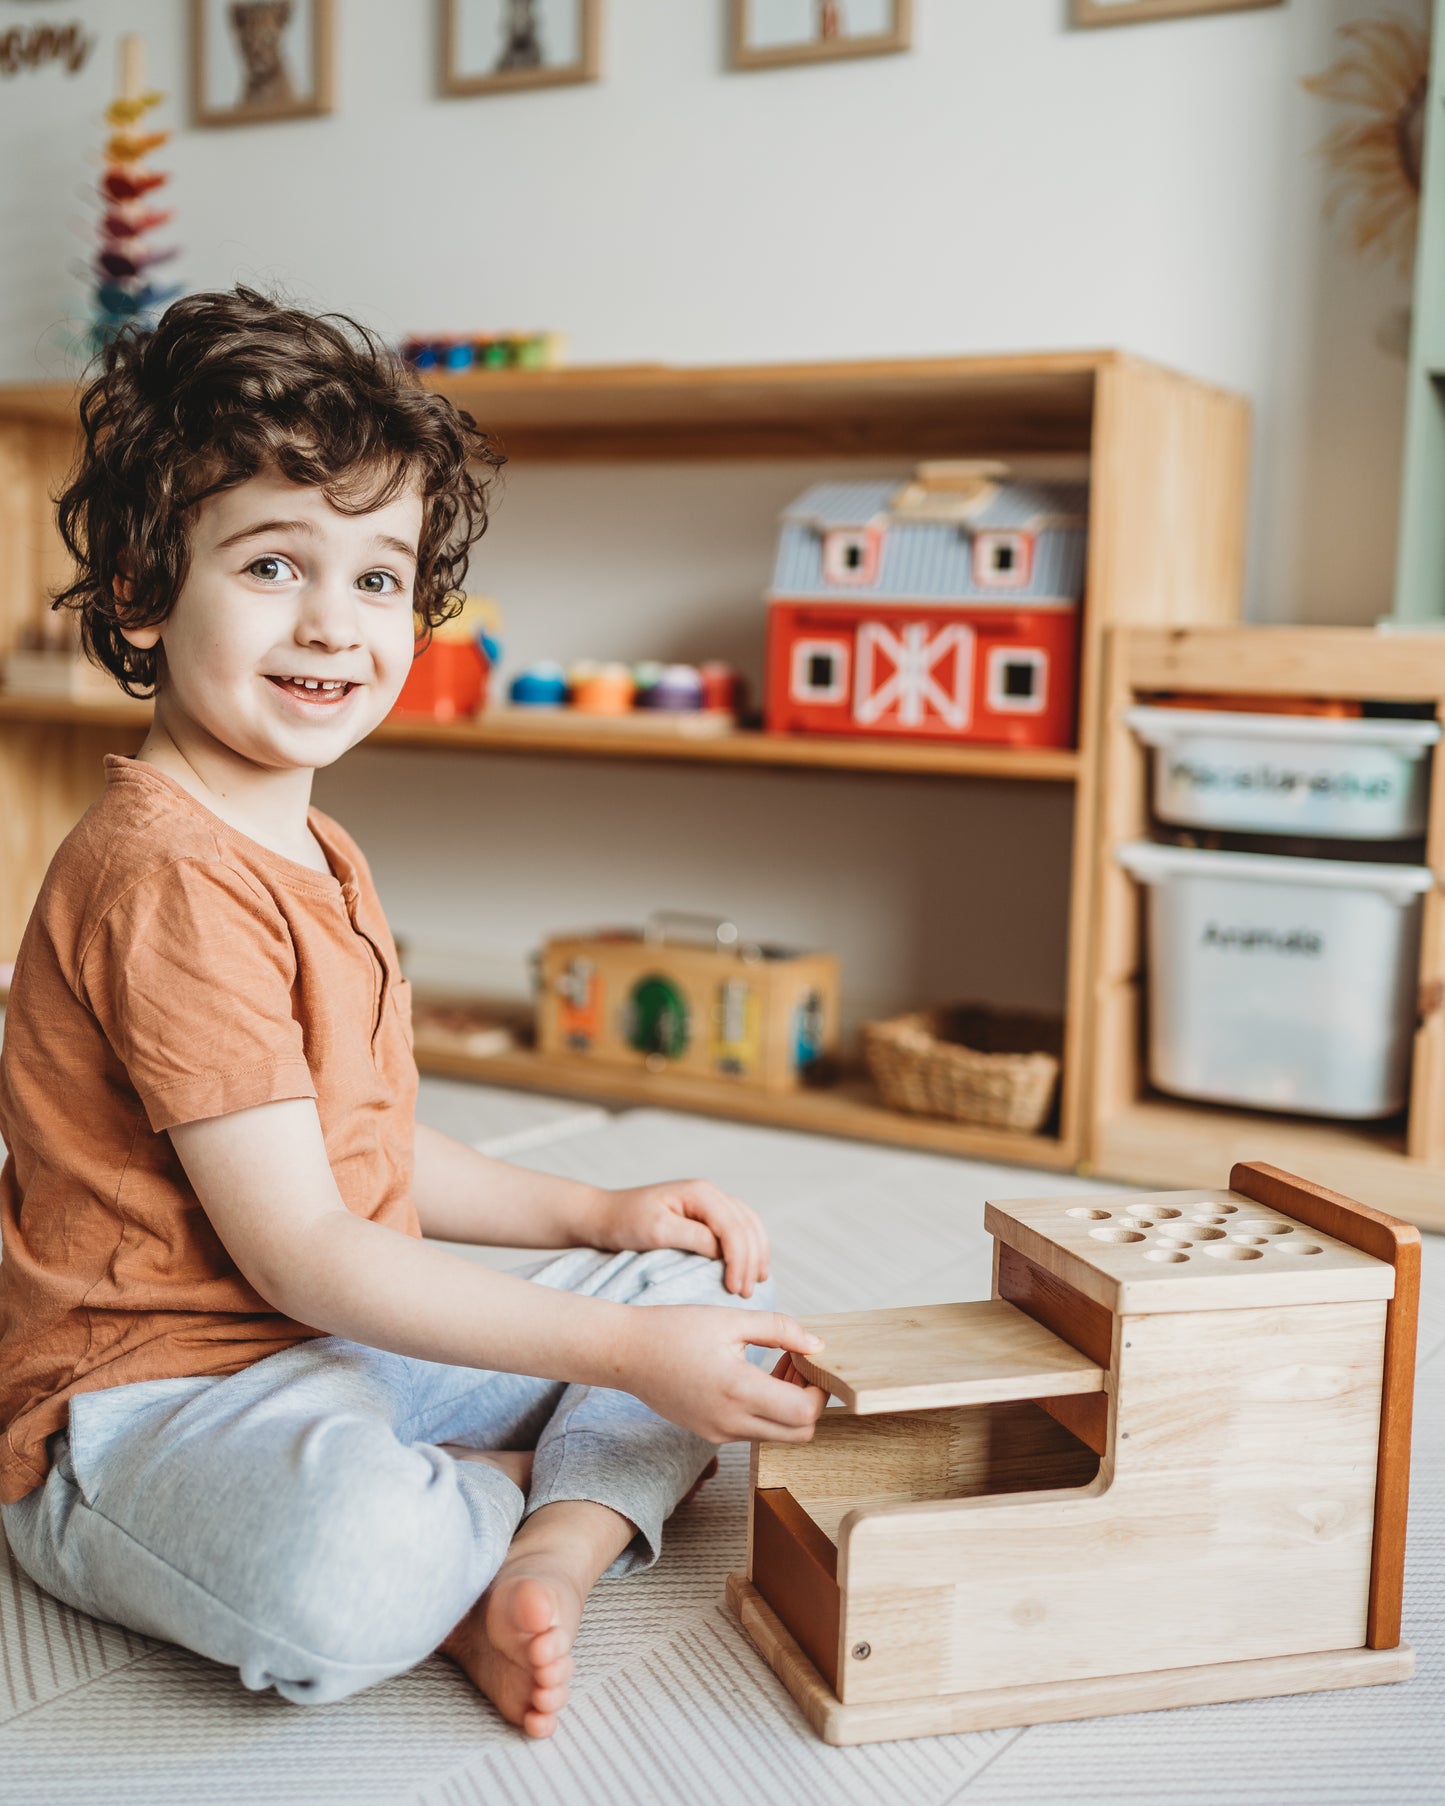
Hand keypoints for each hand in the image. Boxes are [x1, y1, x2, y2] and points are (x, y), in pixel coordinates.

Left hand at [589, 1178, 769, 1297]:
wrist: (605, 1217)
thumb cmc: (626, 1223)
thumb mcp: (657, 1231)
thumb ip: (694, 1238)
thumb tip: (725, 1253)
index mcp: (700, 1192)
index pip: (733, 1228)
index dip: (739, 1260)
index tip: (734, 1290)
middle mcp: (710, 1193)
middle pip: (746, 1227)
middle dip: (751, 1261)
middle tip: (746, 1295)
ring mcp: (710, 1202)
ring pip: (749, 1225)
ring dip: (756, 1254)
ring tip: (757, 1282)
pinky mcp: (706, 1215)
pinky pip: (739, 1229)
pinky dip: (749, 1247)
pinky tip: (750, 1267)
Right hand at [622, 1305, 828, 1443]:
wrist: (626, 1352)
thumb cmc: (674, 1329)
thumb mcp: (731, 1319)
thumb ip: (780, 1329)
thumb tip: (816, 1344)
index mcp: (738, 1390)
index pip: (804, 1413)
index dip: (819, 1390)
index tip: (812, 1360)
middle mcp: (730, 1422)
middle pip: (799, 1433)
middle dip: (810, 1401)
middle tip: (800, 1364)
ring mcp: (719, 1433)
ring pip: (778, 1434)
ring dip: (789, 1405)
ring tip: (779, 1363)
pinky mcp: (710, 1434)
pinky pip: (754, 1430)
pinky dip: (767, 1409)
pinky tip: (756, 1375)